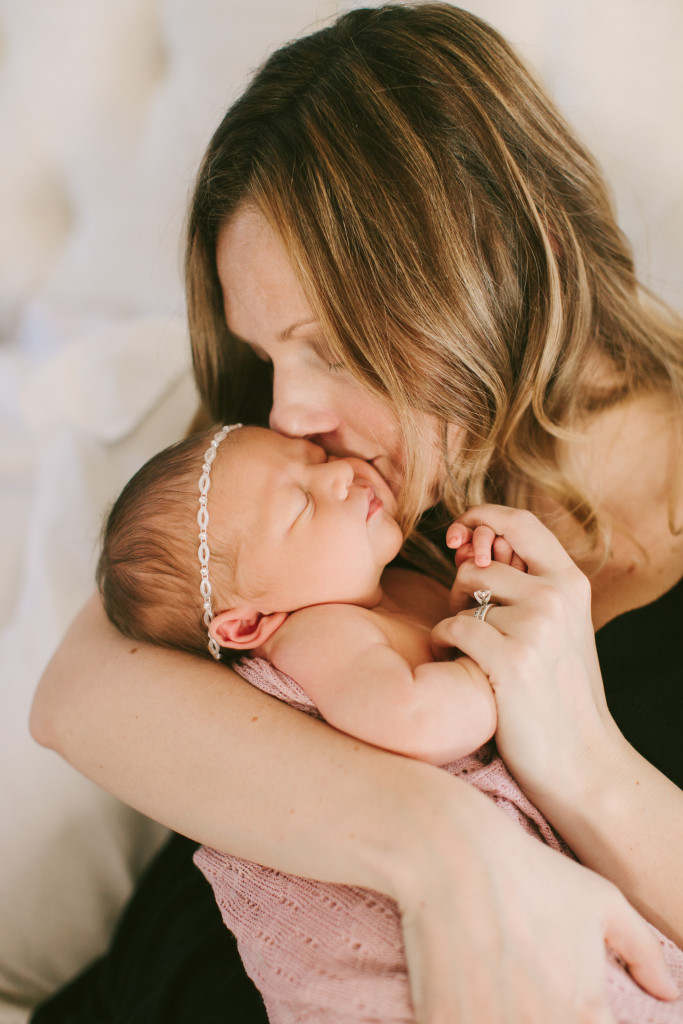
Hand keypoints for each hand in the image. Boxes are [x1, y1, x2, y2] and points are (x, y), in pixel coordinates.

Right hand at [396, 773, 677, 1022]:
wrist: (451, 854)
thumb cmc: (530, 873)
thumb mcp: (600, 901)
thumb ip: (642, 951)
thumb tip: (667, 990)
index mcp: (585, 1014)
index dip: (586, 1018)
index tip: (573, 1002)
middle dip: (541, 1015)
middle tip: (529, 989)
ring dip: (505, 1016)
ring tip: (500, 989)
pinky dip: (465, 1015)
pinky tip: (467, 993)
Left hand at [433, 505, 614, 804]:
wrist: (582, 759)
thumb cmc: (561, 693)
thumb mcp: (562, 628)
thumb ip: (532, 588)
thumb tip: (477, 549)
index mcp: (571, 583)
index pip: (521, 522)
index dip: (483, 516)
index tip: (460, 528)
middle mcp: (556, 597)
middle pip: (477, 566)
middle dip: (459, 592)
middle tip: (468, 623)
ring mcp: (535, 628)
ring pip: (462, 599)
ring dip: (453, 622)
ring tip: (468, 651)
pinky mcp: (510, 660)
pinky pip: (452, 628)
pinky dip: (443, 644)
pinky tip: (455, 661)